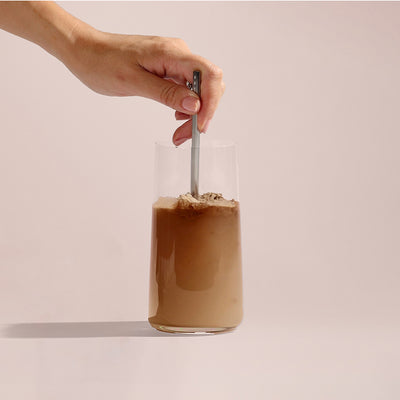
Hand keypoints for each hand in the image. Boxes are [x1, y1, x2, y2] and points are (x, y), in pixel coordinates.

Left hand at [64, 29, 224, 144]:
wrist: (86, 52)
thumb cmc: (102, 63)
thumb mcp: (133, 82)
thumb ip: (166, 93)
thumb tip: (195, 105)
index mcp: (171, 53)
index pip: (209, 75)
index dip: (210, 103)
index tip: (199, 125)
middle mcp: (178, 54)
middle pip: (209, 85)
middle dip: (203, 113)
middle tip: (185, 135)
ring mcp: (174, 61)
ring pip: (200, 90)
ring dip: (196, 113)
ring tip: (179, 132)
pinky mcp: (168, 68)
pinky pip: (188, 88)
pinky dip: (187, 106)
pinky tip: (177, 116)